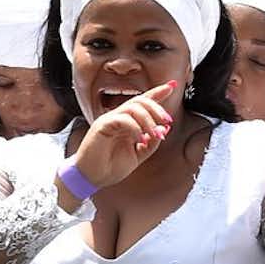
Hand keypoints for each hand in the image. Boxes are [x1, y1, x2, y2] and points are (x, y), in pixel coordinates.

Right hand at [65, 80, 179, 191]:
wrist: (92, 179)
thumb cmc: (111, 167)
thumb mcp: (138, 154)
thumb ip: (152, 142)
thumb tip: (165, 128)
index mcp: (127, 122)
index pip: (143, 102)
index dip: (157, 92)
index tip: (172, 85)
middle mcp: (118, 118)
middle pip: (140, 101)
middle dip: (157, 108)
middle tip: (167, 121)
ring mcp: (109, 120)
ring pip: (132, 107)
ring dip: (148, 120)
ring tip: (155, 134)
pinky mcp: (102, 126)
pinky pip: (122, 119)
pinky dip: (135, 128)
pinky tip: (140, 140)